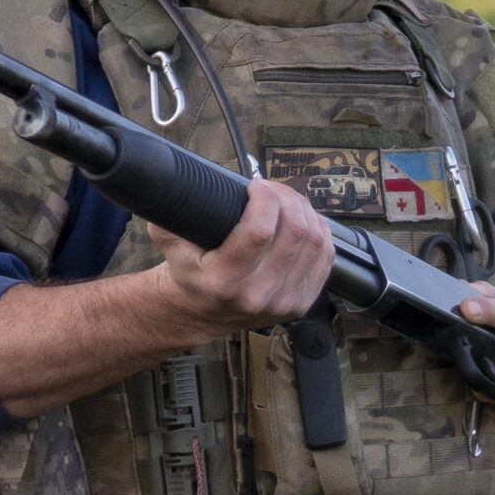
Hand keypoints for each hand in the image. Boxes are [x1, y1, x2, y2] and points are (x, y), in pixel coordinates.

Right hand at [147, 179, 331, 330]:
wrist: (202, 313)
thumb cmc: (190, 272)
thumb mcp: (169, 243)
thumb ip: (170, 214)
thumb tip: (174, 182)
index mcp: (225, 281)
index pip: (259, 231)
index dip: (265, 198)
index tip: (255, 185)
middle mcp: (257, 295)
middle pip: (294, 233)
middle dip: (287, 198)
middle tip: (272, 189)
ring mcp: (284, 302)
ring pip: (314, 242)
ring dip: (305, 210)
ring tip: (286, 201)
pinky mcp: (302, 303)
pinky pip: (325, 257)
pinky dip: (318, 230)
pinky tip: (302, 219)